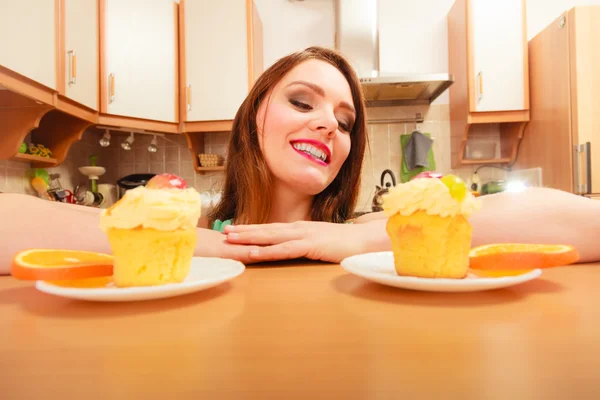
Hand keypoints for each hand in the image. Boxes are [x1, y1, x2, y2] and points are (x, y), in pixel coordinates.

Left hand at [223, 220, 388, 263]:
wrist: (366, 240)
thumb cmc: (346, 243)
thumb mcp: (321, 242)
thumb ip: (307, 244)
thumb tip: (295, 249)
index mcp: (300, 228)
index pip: (271, 228)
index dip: (252, 229)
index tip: (234, 230)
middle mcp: (299, 228)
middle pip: (266, 229)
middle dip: (244, 231)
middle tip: (224, 233)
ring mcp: (304, 235)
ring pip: (271, 237)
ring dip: (249, 238)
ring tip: (231, 240)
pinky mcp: (311, 245)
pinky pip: (285, 249)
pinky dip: (267, 251)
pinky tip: (254, 253)